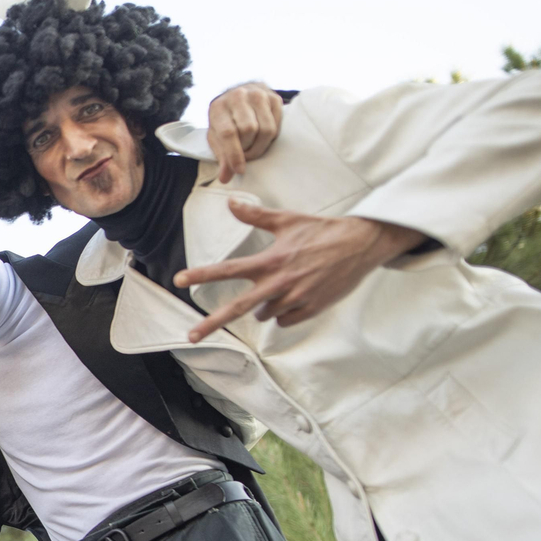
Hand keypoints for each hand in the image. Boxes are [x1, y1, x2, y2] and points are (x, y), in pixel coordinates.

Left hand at [174, 201, 427, 341]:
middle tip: (190, 336)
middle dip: (211, 324)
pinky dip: (285, 312)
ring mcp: (295, 299)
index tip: (178, 279)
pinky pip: (284, 321)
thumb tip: (230, 203)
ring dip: (265, 304)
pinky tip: (298, 295)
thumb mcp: (287, 220)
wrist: (362, 245)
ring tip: (285, 284)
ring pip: (264, 314)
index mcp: (270, 261)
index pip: (228, 269)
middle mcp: (279, 283)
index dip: (202, 274)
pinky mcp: (310, 310)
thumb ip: (255, 215)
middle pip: (238, 308)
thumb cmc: (322, 231)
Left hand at [207, 82, 282, 183]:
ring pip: (266, 129)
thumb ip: (221, 157)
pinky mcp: (274, 98)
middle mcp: (238, 96)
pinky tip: (261, 137)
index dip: (234, 154)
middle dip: (247, 149)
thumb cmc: (225, 120)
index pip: (228, 132)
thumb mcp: (216, 137)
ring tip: (252, 147)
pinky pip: (277, 125)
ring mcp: (258, 94)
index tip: (239, 170)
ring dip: (260, 145)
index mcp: (218, 107)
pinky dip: (270, 137)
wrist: (239, 96)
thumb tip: (225, 178)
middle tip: (244, 154)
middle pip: (249, 131)